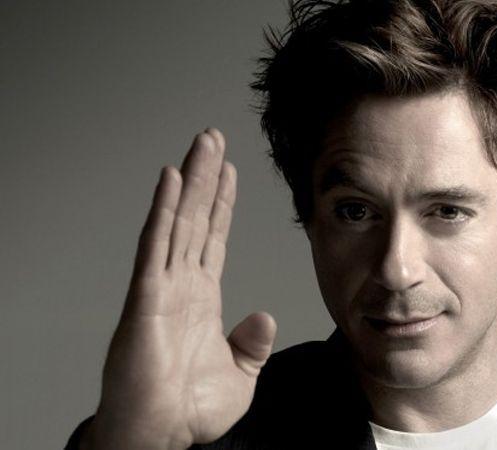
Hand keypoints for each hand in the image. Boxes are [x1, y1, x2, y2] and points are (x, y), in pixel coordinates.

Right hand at [82, 129, 276, 448]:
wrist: (161, 433)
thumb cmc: (189, 409)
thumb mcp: (240, 374)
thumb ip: (252, 344)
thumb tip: (265, 316)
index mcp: (202, 298)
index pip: (213, 238)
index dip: (221, 203)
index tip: (229, 171)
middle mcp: (181, 283)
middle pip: (195, 218)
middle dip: (206, 177)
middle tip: (213, 137)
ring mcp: (163, 286)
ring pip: (179, 220)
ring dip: (189, 180)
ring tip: (201, 143)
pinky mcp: (148, 296)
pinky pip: (157, 245)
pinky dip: (163, 210)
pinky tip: (170, 179)